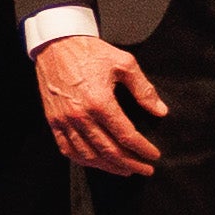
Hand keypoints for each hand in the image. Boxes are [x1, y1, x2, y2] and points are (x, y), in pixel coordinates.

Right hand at [39, 34, 166, 176]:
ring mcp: (64, 121)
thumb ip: (144, 89)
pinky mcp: (53, 121)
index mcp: (100, 102)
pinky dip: (83, 160)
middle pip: (108, 151)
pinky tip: (96, 162)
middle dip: (130, 164)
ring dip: (108, 167)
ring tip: (125, 170)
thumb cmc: (91, 52)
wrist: (58, 44)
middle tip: (145, 170)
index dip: (142, 149)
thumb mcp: (125, 63)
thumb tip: (160, 111)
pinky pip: (67, 149)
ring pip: (88, 155)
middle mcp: (81, 116)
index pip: (126, 135)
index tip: (154, 155)